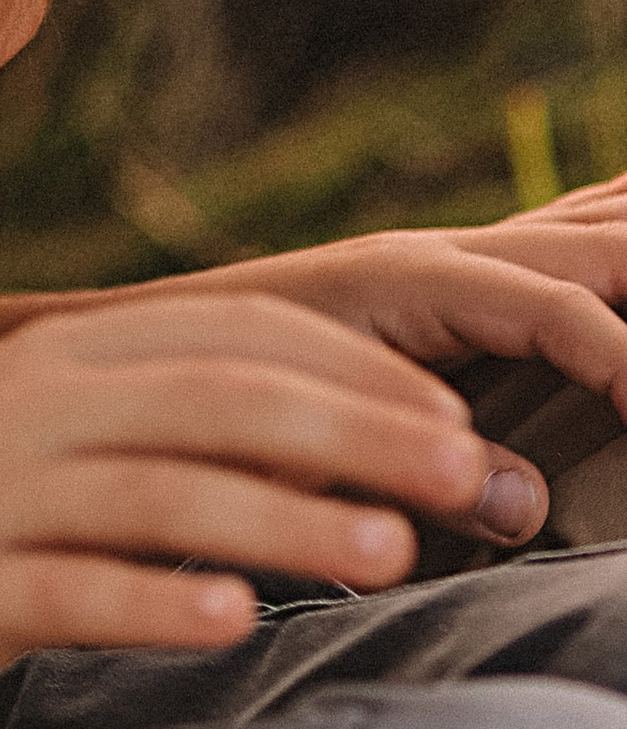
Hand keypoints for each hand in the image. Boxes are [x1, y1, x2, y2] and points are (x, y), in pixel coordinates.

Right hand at [0, 295, 499, 727]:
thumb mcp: (30, 437)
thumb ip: (155, 428)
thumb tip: (332, 451)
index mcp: (57, 360)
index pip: (235, 337)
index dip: (357, 373)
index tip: (459, 423)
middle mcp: (25, 411)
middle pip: (217, 401)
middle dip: (359, 434)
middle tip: (472, 478)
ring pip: (157, 494)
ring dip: (284, 518)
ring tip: (391, 553)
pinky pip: (66, 591)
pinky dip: (154, 602)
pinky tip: (234, 622)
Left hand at [169, 219, 626, 541]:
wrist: (148, 351)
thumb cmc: (218, 403)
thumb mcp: (304, 444)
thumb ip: (418, 477)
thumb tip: (526, 509)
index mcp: (415, 282)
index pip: (555, 307)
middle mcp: (451, 250)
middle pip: (602, 240)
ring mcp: (469, 250)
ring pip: (603, 218)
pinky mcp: (476, 269)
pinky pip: (583, 227)